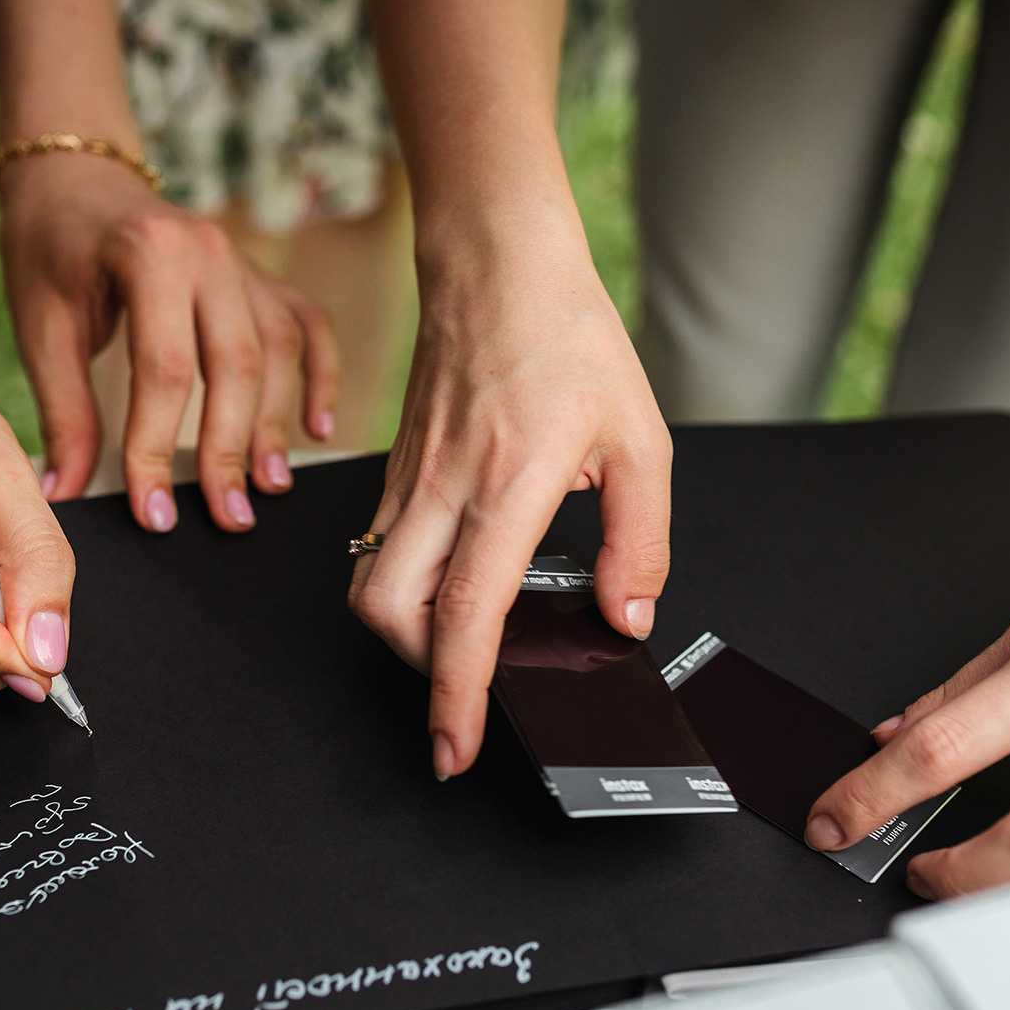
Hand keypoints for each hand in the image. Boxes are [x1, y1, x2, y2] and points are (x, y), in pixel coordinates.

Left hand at [0, 151, 338, 532]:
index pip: (165, 370)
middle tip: (227, 516)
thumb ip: (63, 411)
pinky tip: (318, 429)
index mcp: (150, 253)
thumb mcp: (42, 327)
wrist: (74, 177)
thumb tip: (63, 493)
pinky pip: (307, 325)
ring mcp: (243, 260)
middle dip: (230, 450)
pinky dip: (320, 377)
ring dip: (276, 424)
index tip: (155, 511)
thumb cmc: (50, 248)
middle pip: (236, 365)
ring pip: (279, 350)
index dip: (158, 449)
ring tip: (267, 486)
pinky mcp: (260, 275)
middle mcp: (209, 251)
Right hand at [347, 229, 673, 779]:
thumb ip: (640, 541)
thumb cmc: (567, 338)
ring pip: (369, 586)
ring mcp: (409, 482)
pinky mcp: (396, 473)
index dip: (457, 694)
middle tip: (462, 696)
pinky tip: (448, 589)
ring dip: (401, 634)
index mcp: (509, 484)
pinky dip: (400, 590)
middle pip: (387, 614)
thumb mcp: (640, 440)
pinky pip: (377, 550)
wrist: (496, 265)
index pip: (466, 614)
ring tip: (455, 647)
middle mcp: (444, 489)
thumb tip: (625, 617)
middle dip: (417, 673)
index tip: (456, 744)